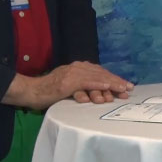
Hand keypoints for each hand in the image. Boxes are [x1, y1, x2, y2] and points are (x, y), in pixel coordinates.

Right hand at [4, 61, 132, 109]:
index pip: (100, 73)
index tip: (126, 86)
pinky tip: (106, 88)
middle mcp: (77, 67)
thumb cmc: (49, 92)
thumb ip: (82, 87)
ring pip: (96, 78)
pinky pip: (85, 83)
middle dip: (116, 82)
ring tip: (122, 90)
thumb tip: (100, 94)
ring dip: (110, 84)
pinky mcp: (68, 82)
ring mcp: (72, 73)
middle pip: (101, 74)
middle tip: (129, 89)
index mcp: (78, 67)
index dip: (114, 79)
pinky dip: (97, 85)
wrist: (32, 91)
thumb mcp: (69, 87)